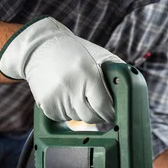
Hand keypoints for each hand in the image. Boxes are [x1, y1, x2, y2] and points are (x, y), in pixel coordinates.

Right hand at [0, 17, 122, 122]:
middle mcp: (72, 87)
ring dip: (81, 111)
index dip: (110, 113)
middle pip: (90, 117)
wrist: (40, 48)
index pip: (103, 106)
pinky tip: (65, 95)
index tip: (113, 113)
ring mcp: (57, 97)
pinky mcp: (46, 104)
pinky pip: (62, 117)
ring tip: (77, 93)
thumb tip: (127, 95)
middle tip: (99, 108)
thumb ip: (115, 74)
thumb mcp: (99, 57)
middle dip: (98, 115)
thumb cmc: (74, 52)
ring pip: (77, 118)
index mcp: (88, 74)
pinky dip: (67, 111)